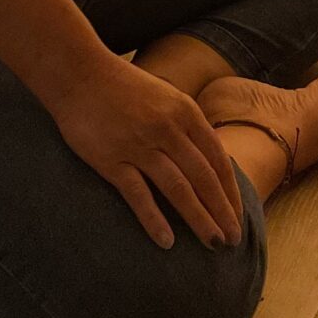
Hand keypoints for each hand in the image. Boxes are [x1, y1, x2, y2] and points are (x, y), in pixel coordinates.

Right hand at [47, 56, 245, 252]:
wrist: (78, 73)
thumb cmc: (124, 87)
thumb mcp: (166, 97)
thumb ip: (187, 127)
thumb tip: (211, 161)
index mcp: (185, 112)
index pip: (218, 159)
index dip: (230, 192)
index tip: (238, 218)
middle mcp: (167, 128)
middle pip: (204, 178)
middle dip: (222, 212)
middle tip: (232, 242)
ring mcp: (139, 144)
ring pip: (178, 188)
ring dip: (199, 219)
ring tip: (213, 244)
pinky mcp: (111, 160)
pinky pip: (138, 194)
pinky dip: (154, 219)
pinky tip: (167, 242)